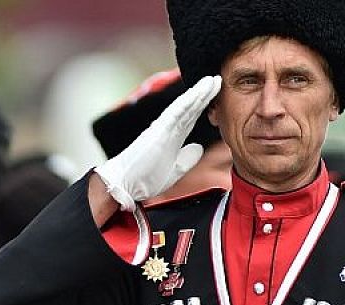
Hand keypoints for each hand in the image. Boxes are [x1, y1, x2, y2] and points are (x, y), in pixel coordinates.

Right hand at [93, 75, 221, 209]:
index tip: (216, 94)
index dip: (204, 105)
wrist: (126, 185)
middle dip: (204, 94)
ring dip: (198, 93)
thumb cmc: (144, 179)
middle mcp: (168, 129)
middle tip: (218, 79)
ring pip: (184, 106)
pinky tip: (197, 92)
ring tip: (211, 80)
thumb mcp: (174, 171)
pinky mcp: (158, 130)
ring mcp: (163, 128)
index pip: (192, 117)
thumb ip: (187, 159)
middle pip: (190, 108)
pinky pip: (175, 113)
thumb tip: (199, 148)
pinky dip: (186, 101)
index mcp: (173, 138)